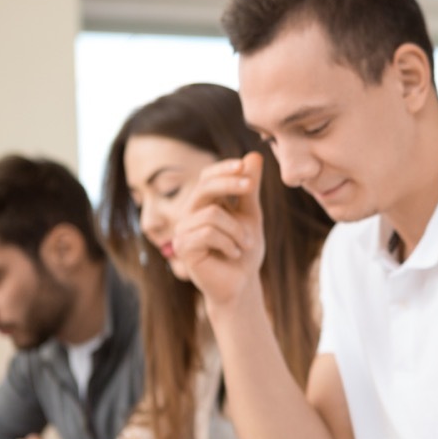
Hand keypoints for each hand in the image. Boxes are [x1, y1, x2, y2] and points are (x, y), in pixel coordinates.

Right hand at [173, 152, 264, 312]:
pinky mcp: (183, 248)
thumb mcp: (251, 215)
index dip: (223, 168)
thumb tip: (254, 155)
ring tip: (245, 245)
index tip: (244, 165)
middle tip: (249, 186)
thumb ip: (250, 188)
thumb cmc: (244, 250)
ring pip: (211, 214)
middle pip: (204, 188)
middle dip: (229, 184)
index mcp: (205, 204)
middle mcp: (190, 214)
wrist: (241, 284)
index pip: (207, 177)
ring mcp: (183, 231)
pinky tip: (234, 254)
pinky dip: (228, 243)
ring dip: (237, 229)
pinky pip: (207, 234)